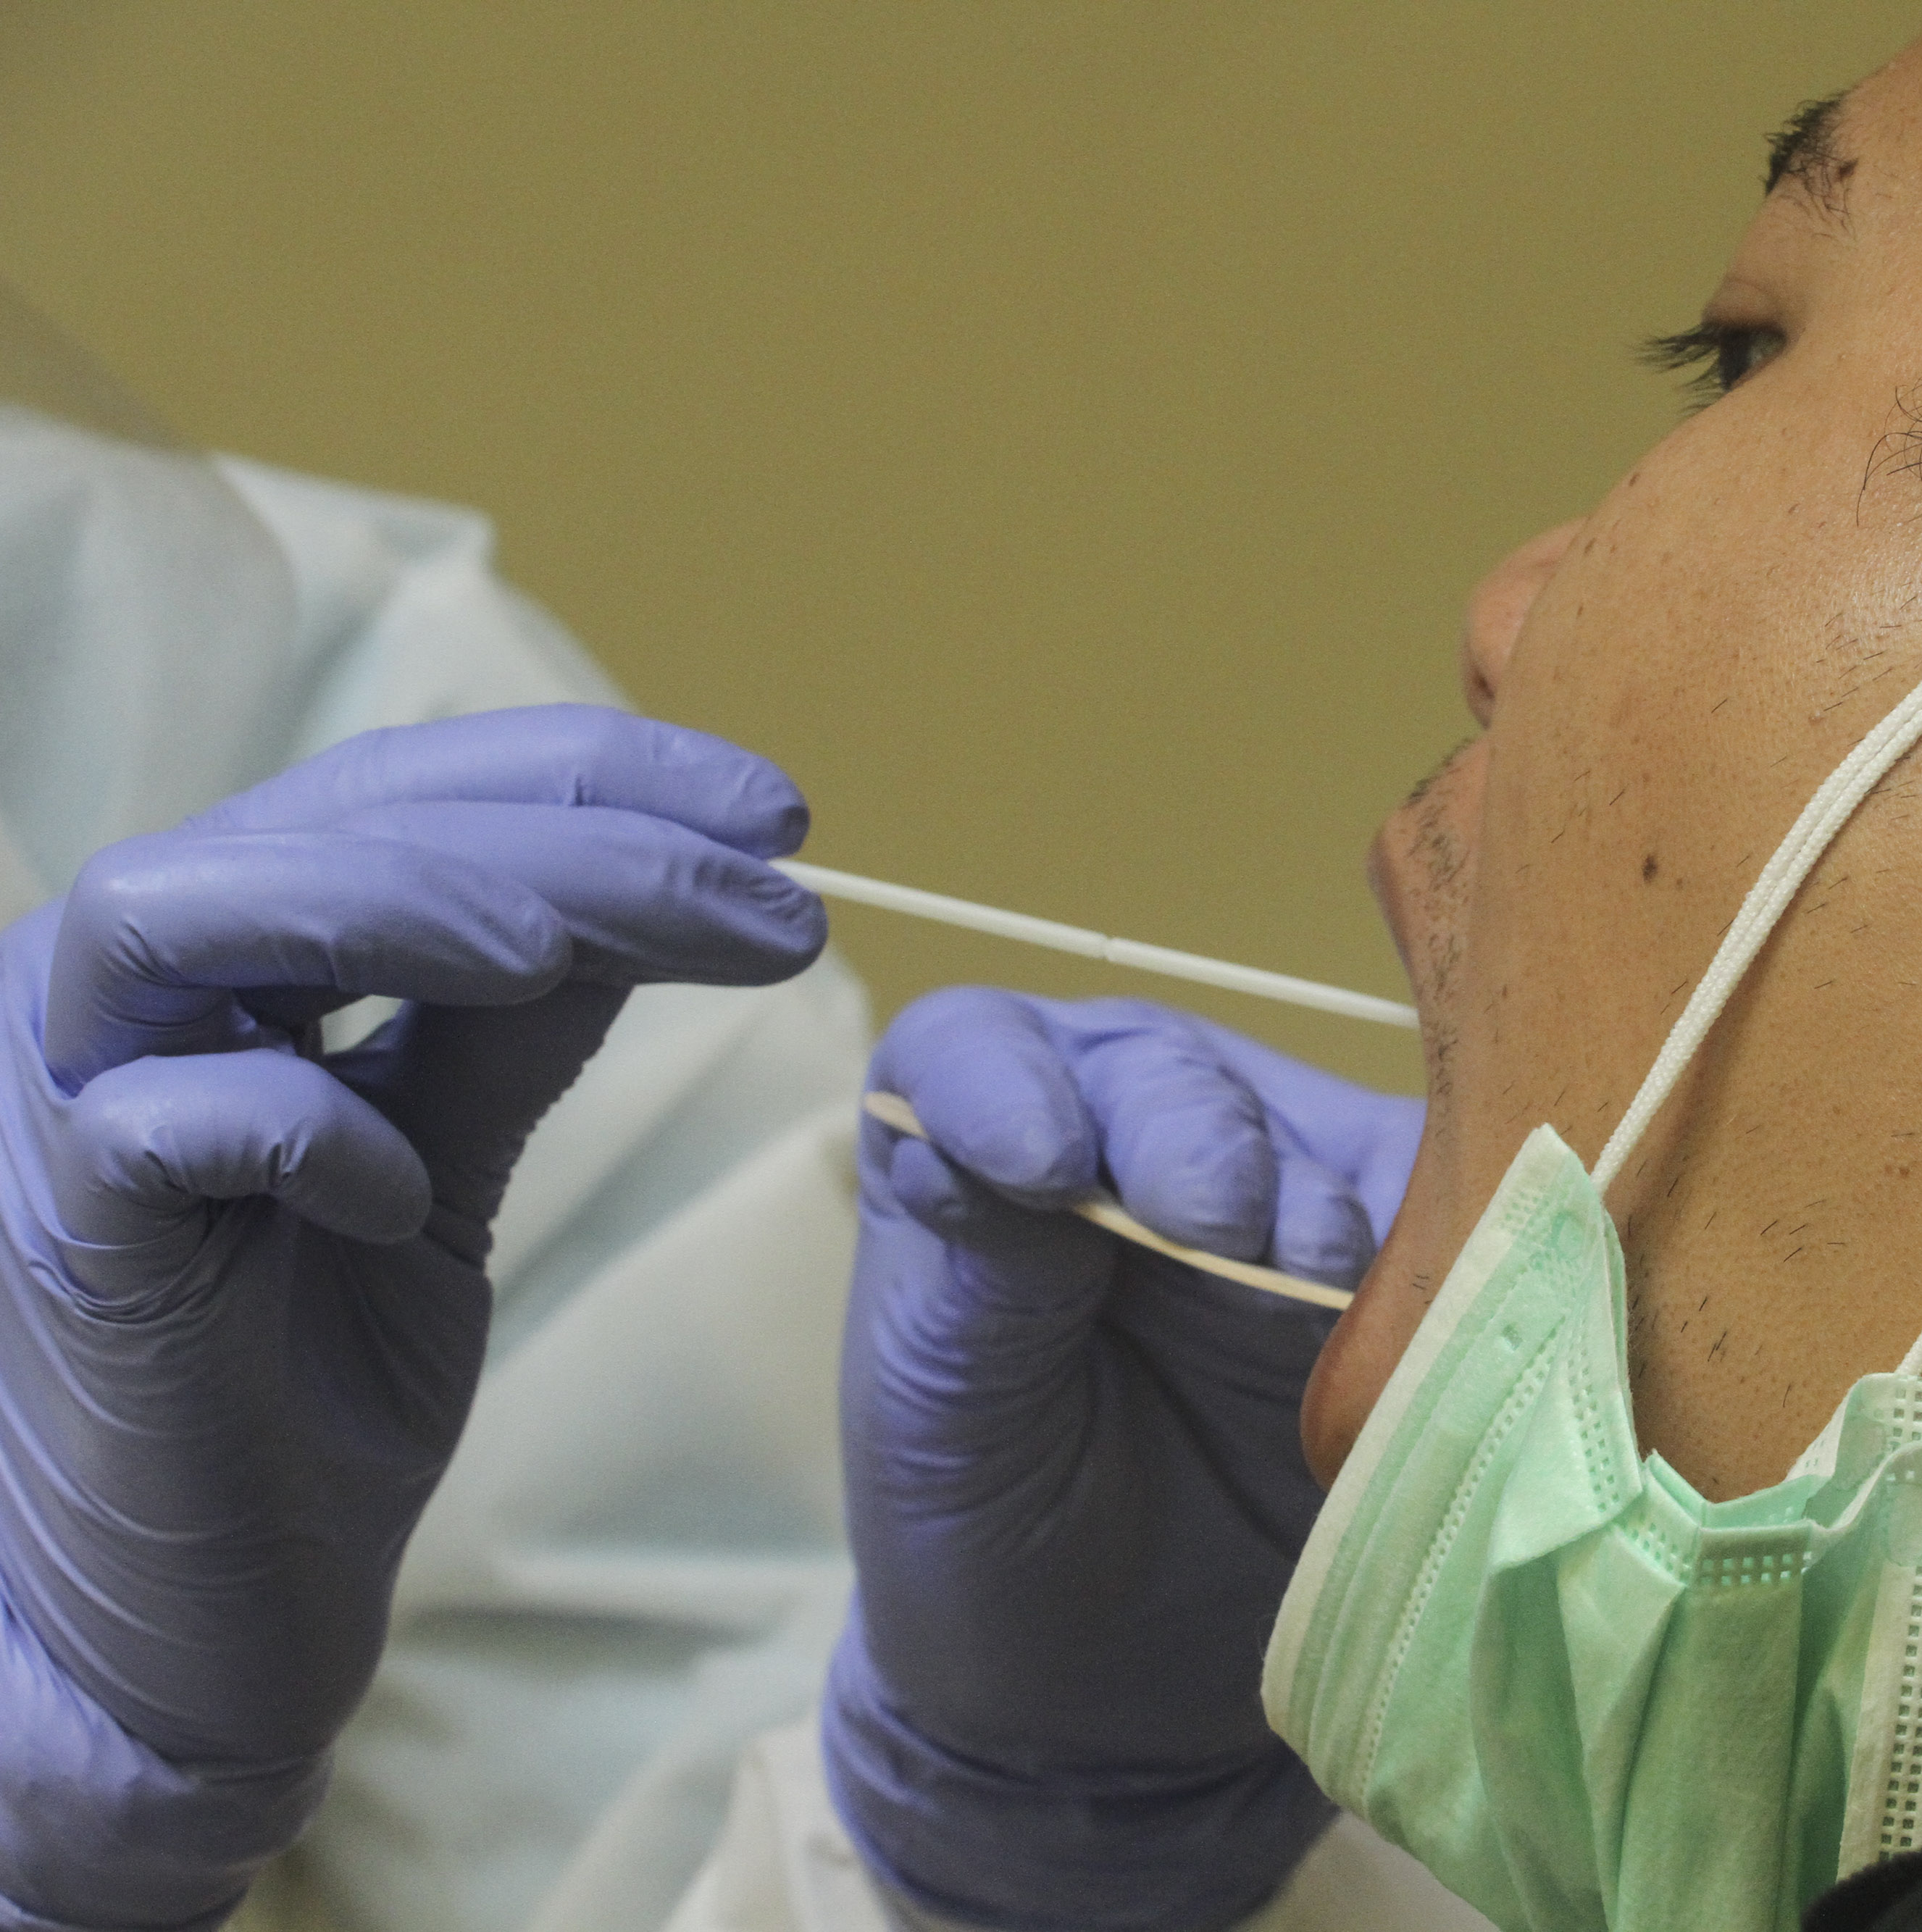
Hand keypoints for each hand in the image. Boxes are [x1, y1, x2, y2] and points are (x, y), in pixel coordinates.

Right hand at [0, 705, 824, 1927]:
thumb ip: (507, 1027)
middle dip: (572, 832)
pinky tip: (403, 1199)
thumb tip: (653, 889)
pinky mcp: (60, 1239)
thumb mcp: (441, 1160)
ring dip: (413, 903)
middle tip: (773, 879)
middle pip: (334, 822)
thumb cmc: (308, 1383)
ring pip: (189, 909)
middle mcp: (116, 994)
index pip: (404, 793)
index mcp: (221, 956)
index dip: (594, 777)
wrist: (193, 1621)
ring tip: (582, 952)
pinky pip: (158, 1125)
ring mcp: (60, 1104)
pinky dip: (302, 1126)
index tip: (778, 816)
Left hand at [822, 990, 1421, 1931]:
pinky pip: (1434, 1209)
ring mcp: (1273, 1187)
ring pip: (1304, 1126)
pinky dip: (1437, 1238)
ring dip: (1316, 1195)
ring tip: (1324, 1273)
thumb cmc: (996, 1542)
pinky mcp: (1393, 1256)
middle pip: (1159, 1072)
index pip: (976, 1058)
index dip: (1005, 1088)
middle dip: (1191, 1137)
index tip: (1040, 1167)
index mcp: (986, 1158)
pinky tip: (1424, 1292)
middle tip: (1220, 1227)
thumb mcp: (948, 1426)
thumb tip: (1003, 1158)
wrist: (1123, 1702)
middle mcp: (1129, 1136)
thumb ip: (976, 1283)